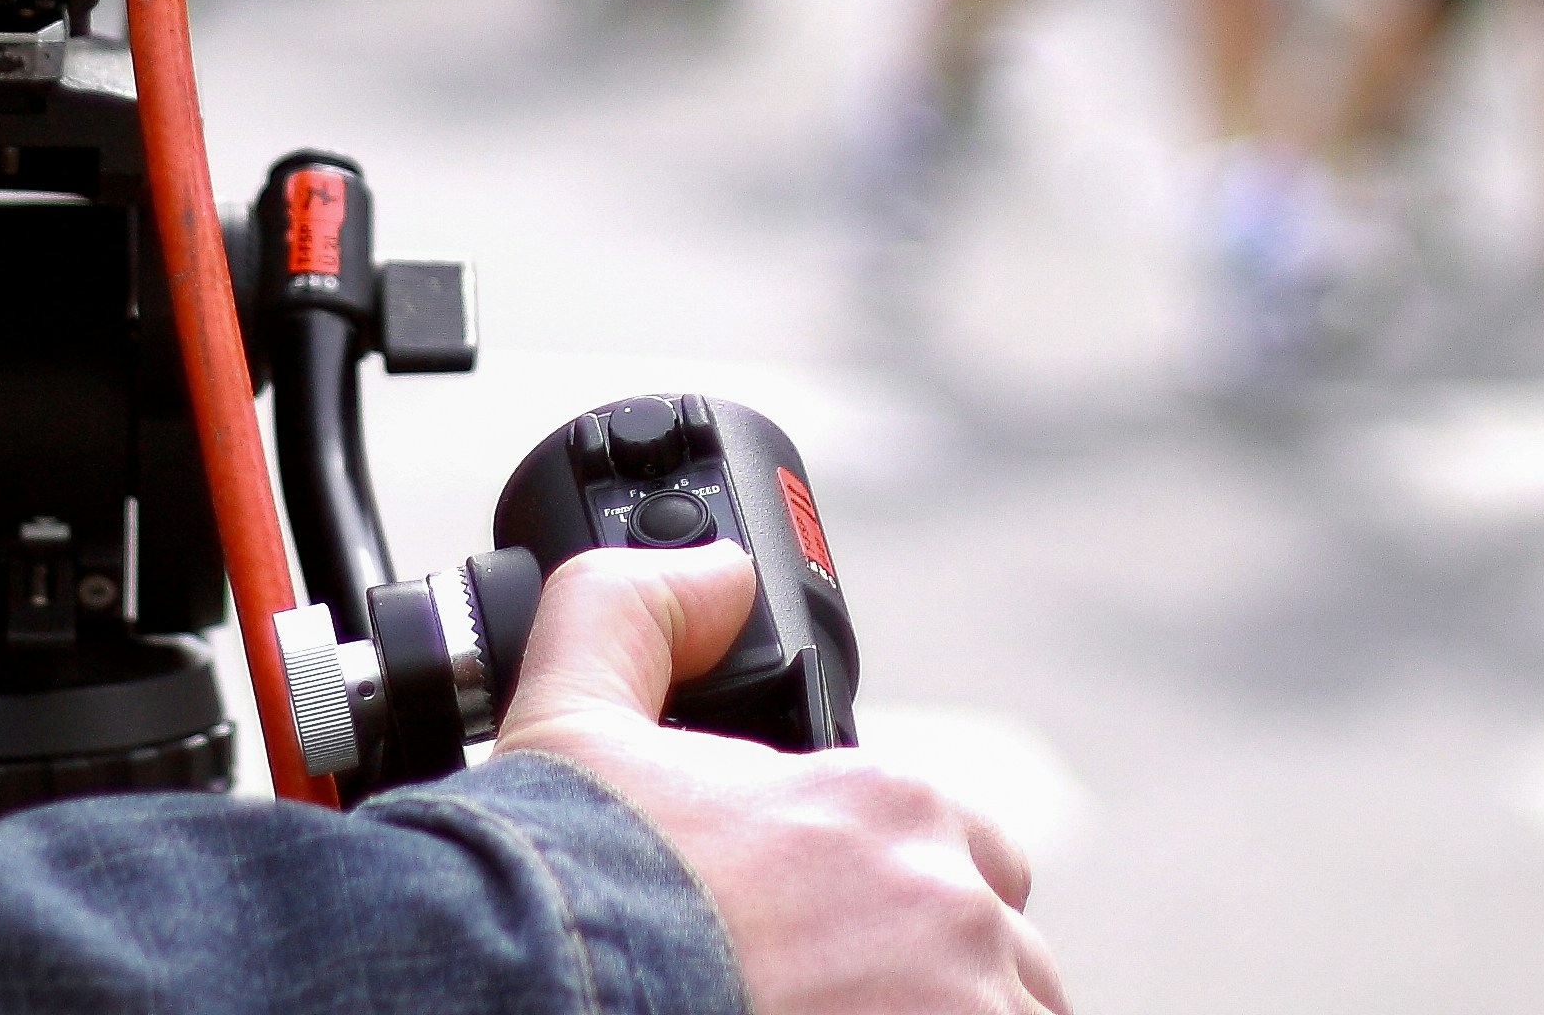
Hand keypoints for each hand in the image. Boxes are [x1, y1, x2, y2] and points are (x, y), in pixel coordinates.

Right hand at [490, 544, 1063, 1014]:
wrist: (543, 1001)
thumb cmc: (566, 899)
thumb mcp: (571, 720)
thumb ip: (637, 613)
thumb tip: (717, 574)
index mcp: (885, 806)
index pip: (950, 850)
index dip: (886, 893)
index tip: (821, 934)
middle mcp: (949, 904)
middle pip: (987, 945)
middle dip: (925, 970)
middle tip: (824, 995)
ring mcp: (971, 1007)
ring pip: (1000, 1014)